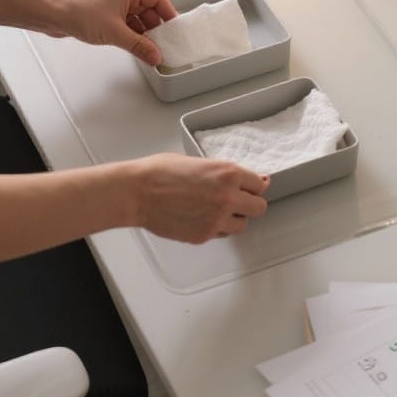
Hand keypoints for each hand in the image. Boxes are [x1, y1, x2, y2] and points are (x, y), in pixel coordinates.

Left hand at [56, 0, 176, 65]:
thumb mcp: (116, 33)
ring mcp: (112, 2)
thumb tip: (155, 55)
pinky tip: (133, 46)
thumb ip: (139, 46)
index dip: (169, 16)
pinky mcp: (103, 12)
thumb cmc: (78, 12)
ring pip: (136, 18)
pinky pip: (124, 22)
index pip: (159, 0)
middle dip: (155, 29)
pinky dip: (130, 33)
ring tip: (147, 50)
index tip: (175, 32)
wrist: (51, 13)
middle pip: (148, 10)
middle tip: (162, 46)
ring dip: (142, 33)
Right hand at [130, 153, 269, 242]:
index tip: (250, 188)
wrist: (137, 192)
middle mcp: (228, 197)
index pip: (260, 185)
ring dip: (234, 218)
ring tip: (216, 210)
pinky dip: (216, 228)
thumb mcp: (198, 161)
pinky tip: (202, 217)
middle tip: (237, 201)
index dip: (254, 186)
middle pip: (259, 208)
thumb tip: (239, 180)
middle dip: (249, 204)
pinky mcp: (204, 235)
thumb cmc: (160, 172)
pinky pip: (221, 234)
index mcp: (228, 174)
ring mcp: (217, 219)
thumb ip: (223, 173)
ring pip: (242, 225)